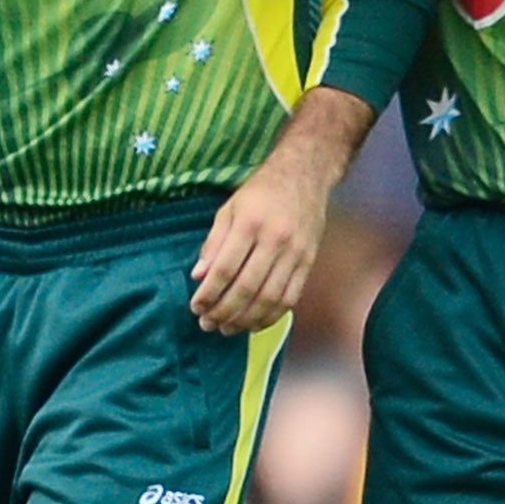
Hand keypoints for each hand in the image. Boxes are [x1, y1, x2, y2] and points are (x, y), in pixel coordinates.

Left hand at [189, 90, 371, 333]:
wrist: (305, 175)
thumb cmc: (261, 191)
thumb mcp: (229, 208)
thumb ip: (213, 242)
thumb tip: (198, 275)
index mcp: (250, 222)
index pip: (226, 268)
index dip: (209, 293)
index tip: (195, 307)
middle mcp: (275, 239)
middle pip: (247, 287)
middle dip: (224, 311)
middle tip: (207, 325)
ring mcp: (296, 252)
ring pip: (270, 298)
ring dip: (246, 319)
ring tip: (227, 328)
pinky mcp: (309, 262)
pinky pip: (290, 298)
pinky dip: (271, 316)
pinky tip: (254, 323)